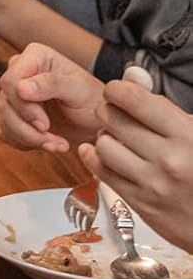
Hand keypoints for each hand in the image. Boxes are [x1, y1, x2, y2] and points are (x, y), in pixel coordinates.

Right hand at [0, 43, 104, 152]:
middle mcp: (20, 72)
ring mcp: (14, 94)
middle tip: (53, 138)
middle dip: (27, 126)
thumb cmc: (94, 100)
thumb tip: (21, 88)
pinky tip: (48, 144)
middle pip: (5, 102)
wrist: (98, 122)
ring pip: (4, 119)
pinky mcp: (14, 115)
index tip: (44, 124)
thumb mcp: (80, 90)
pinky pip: (6, 132)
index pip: (10, 80)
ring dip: (30, 138)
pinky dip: (26, 142)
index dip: (23, 105)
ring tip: (58, 145)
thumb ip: (53, 84)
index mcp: (35, 56)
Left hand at [81, 80, 192, 252]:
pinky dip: (94, 157)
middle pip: (112, 119)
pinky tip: (101, 152)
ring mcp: (153, 183)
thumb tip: (133, 75)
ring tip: (115, 138)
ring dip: (104, 137)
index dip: (118, 90)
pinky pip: (102, 172)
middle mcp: (168, 159)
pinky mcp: (141, 203)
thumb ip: (164, 106)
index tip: (118, 92)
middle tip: (115, 114)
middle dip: (108, 111)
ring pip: (103, 145)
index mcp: (187, 136)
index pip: (133, 99)